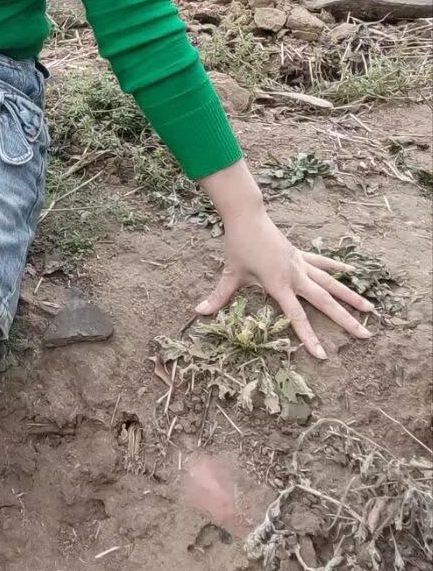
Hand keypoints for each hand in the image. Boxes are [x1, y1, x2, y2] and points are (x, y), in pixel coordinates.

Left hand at [195, 204, 374, 359]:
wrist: (248, 216)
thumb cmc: (238, 245)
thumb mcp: (230, 273)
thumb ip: (218, 296)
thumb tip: (198, 312)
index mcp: (278, 284)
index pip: (296, 316)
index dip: (308, 337)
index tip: (322, 354)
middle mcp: (295, 275)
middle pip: (325, 302)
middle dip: (345, 319)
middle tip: (365, 335)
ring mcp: (301, 264)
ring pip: (331, 283)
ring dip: (351, 296)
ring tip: (371, 309)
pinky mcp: (301, 254)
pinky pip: (324, 263)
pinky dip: (339, 267)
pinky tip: (354, 272)